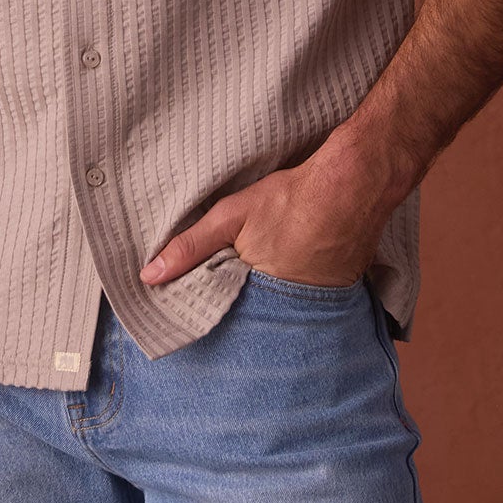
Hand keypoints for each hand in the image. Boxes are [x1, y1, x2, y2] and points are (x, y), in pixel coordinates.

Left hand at [137, 152, 386, 290]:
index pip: (220, 313)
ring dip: (262, 301)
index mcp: (255, 295)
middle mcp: (284, 309)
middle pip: (248, 314)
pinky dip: (291, 293)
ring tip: (251, 288)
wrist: (354, 188)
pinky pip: (302, 302)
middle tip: (212, 303)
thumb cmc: (291, 200)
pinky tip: (287, 276)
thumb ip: (190, 247)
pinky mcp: (334, 295)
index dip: (205, 307)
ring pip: (275, 309)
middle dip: (232, 309)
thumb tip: (148, 276)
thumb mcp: (231, 216)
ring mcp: (312, 305)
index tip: (185, 307)